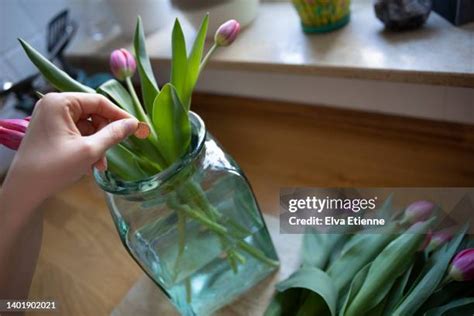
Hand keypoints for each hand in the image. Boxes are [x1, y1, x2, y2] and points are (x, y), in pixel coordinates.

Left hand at [4, 92, 147, 205]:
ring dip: (97, 144)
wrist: (24, 190)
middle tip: (113, 152)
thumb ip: (113, 134)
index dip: (119, 115)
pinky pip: (77, 134)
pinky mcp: (50, 131)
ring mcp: (51, 118)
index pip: (98, 101)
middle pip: (93, 113)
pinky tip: (89, 164)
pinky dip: (86, 147)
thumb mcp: (89, 150)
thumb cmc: (54, 167)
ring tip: (99, 165)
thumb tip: (133, 124)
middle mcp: (54, 105)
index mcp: (60, 102)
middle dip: (105, 134)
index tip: (135, 128)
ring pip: (87, 126)